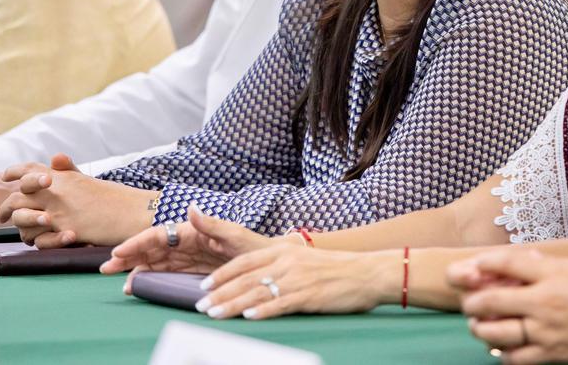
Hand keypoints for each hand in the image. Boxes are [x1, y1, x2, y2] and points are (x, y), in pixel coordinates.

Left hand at [0, 153, 155, 247]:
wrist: (132, 212)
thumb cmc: (112, 198)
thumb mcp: (88, 182)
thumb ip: (69, 172)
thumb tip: (55, 157)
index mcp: (62, 177)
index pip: (28, 169)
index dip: (13, 172)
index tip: (5, 177)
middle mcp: (56, 191)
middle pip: (16, 196)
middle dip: (5, 208)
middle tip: (2, 217)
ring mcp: (58, 211)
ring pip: (22, 221)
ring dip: (21, 228)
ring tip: (25, 233)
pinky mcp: (64, 230)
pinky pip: (38, 239)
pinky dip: (37, 242)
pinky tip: (42, 241)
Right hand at [101, 205, 271, 277]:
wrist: (267, 263)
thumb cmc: (253, 246)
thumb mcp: (234, 233)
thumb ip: (211, 222)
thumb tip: (192, 207)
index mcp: (192, 230)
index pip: (158, 235)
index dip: (137, 243)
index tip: (119, 252)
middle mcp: (186, 241)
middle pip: (150, 248)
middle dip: (127, 256)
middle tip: (106, 269)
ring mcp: (186, 256)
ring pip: (153, 261)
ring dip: (134, 269)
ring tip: (118, 281)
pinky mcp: (190, 269)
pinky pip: (164, 273)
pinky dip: (149, 278)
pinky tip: (138, 286)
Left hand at [194, 240, 389, 319]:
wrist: (367, 272)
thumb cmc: (335, 268)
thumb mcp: (303, 259)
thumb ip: (279, 265)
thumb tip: (257, 278)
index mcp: (283, 251)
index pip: (245, 262)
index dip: (222, 274)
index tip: (204, 287)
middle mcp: (287, 262)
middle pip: (245, 279)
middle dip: (220, 293)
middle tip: (200, 306)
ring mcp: (297, 279)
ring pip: (257, 292)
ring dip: (232, 304)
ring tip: (214, 314)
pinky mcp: (309, 296)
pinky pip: (281, 304)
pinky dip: (263, 310)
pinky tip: (248, 316)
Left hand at [448, 250, 567, 362]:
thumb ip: (543, 263)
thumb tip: (518, 260)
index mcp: (551, 274)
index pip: (506, 262)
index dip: (482, 264)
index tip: (471, 267)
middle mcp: (545, 302)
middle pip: (491, 299)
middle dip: (472, 301)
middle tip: (469, 303)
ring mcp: (547, 330)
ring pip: (497, 332)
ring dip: (480, 328)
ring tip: (478, 326)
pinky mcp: (553, 354)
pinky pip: (516, 358)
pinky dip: (502, 352)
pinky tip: (501, 346)